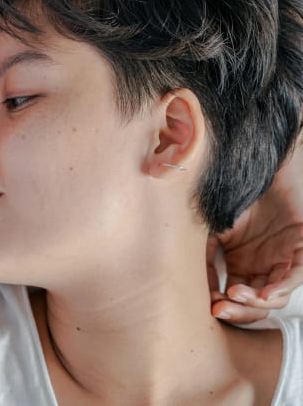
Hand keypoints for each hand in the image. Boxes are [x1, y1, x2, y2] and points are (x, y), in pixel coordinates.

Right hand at [208, 142, 302, 323]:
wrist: (256, 164)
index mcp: (240, 264)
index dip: (219, 305)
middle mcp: (262, 267)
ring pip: (273, 296)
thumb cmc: (233, 193)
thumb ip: (201, 254)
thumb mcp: (210, 228)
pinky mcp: (301, 249)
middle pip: (253, 305)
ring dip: (254, 302)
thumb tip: (185, 281)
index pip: (231, 297)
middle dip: (237, 312)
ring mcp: (282, 260)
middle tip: (220, 310)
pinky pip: (295, 275)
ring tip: (236, 295)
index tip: (205, 306)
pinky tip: (263, 294)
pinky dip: (280, 287)